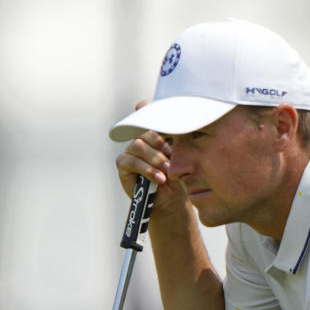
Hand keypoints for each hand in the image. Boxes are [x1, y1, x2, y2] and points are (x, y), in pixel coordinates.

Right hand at [114, 102, 192, 231]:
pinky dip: (146, 169)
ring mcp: (131, 151)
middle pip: (144, 130)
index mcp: (155, 132)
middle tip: (171, 156)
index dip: (148, 108)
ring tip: (166, 170)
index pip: (147, 111)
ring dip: (154, 158)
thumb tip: (186, 122)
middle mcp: (141, 138)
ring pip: (138, 145)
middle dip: (159, 142)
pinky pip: (129, 160)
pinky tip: (159, 178)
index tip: (159, 110)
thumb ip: (180, 140)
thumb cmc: (179, 177)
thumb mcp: (184, 157)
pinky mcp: (123, 165)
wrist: (172, 201)